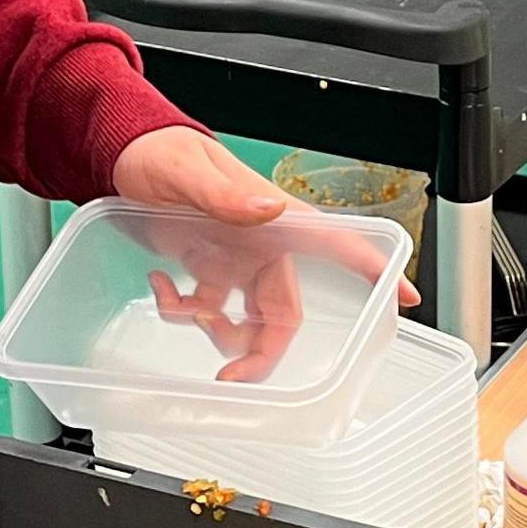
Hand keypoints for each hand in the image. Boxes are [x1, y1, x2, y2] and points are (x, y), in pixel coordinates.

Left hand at [111, 130, 418, 381]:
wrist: (122, 153)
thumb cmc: (161, 150)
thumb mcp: (188, 171)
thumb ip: (226, 195)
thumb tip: (270, 209)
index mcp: (272, 218)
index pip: (334, 244)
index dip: (371, 271)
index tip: (404, 298)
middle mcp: (261, 244)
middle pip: (284, 312)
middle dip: (263, 352)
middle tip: (234, 378)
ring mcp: (234, 260)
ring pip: (246, 321)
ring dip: (217, 332)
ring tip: (182, 311)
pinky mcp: (206, 267)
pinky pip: (206, 309)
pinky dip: (181, 310)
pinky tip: (161, 284)